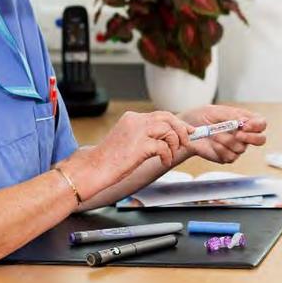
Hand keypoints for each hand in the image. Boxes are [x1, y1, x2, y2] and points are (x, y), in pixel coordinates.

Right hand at [64, 111, 190, 196]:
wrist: (94, 168)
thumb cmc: (110, 159)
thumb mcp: (128, 140)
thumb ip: (144, 135)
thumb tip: (166, 138)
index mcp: (132, 118)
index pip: (161, 114)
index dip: (176, 122)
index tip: (187, 130)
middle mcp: (136, 120)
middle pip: (168, 117)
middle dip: (181, 129)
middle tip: (187, 140)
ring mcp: (138, 132)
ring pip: (168, 130)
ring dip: (174, 143)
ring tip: (171, 154)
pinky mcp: (140, 145)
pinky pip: (163, 147)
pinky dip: (167, 155)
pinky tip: (163, 161)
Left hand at [176, 105, 267, 164]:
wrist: (186, 129)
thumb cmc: (202, 116)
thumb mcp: (216, 111)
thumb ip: (231, 115)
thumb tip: (244, 121)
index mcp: (245, 120)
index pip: (261, 124)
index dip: (257, 125)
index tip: (244, 125)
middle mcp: (244, 135)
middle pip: (261, 140)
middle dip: (251, 137)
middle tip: (238, 134)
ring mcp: (236, 147)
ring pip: (241, 148)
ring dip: (226, 140)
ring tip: (213, 133)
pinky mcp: (226, 157)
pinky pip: (230, 156)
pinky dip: (220, 149)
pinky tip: (212, 143)